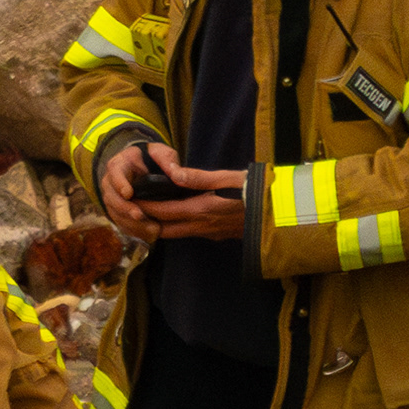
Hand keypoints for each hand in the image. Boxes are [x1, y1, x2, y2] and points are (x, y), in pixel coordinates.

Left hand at [97, 142, 247, 244]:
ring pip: (174, 234)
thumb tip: (174, 173)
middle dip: (145, 222)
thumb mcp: (231, 178)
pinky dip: (173, 226)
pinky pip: (186, 233)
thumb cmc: (258, 192)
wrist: (279, 216)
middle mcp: (202, 226)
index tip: (129, 198)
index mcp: (202, 211)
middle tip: (130, 210)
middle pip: (163, 230)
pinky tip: (170, 215)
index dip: (144, 207)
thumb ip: (200, 178)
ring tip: (144, 213)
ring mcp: (209, 233)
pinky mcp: (215, 235)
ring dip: (158, 226)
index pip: (163, 212)